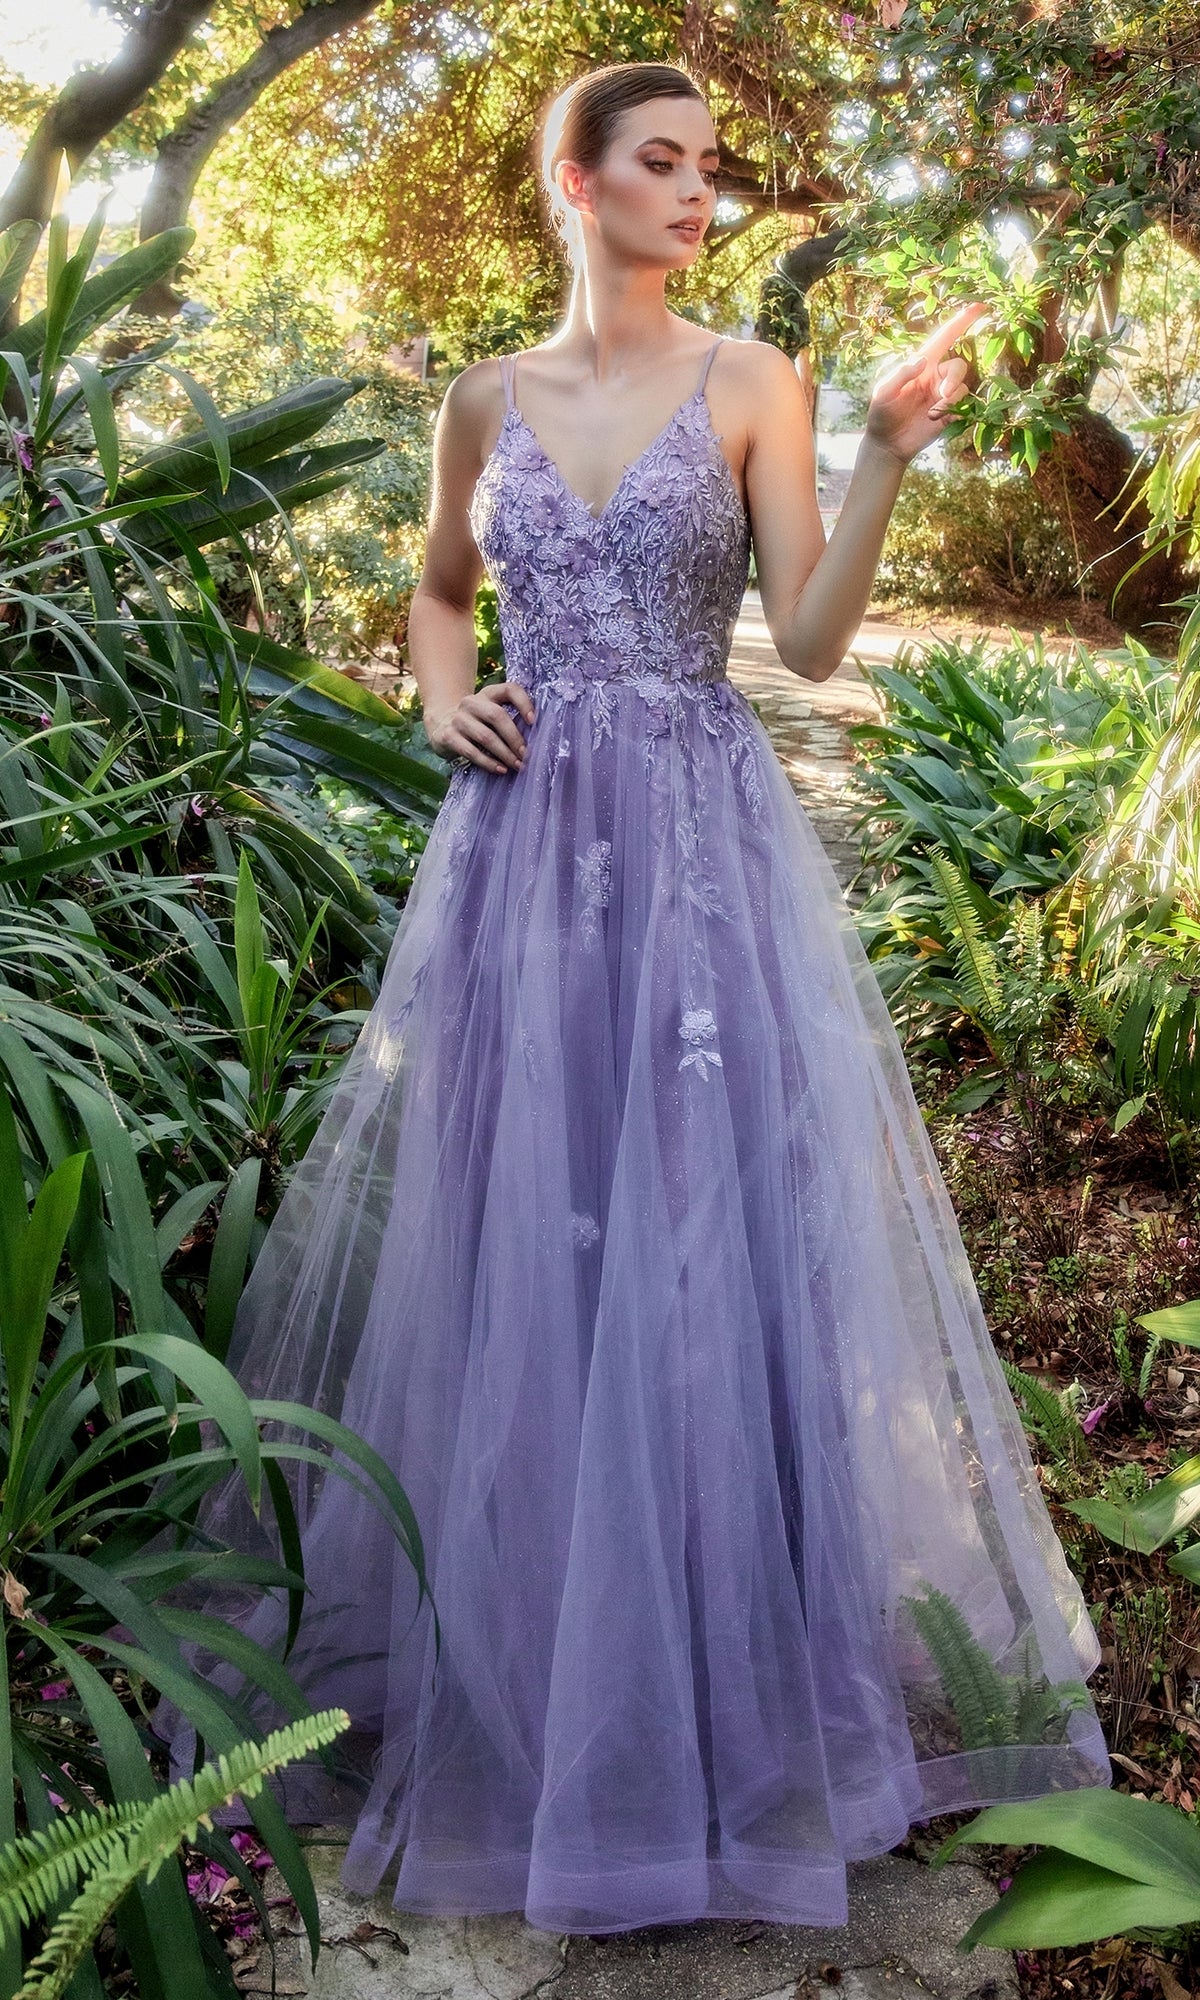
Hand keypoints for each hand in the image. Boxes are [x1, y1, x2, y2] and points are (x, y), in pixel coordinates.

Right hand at [426, 680, 536, 774]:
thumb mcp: (490, 713)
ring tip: (517, 765)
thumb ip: (508, 718)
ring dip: (504, 754)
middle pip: (497, 716)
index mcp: (487, 694)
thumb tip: (535, 740)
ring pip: (485, 736)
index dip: (523, 702)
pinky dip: (488, 763)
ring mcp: (458, 719)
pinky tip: (500, 770)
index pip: (509, 689)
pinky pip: (471, 751)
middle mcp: (471, 702)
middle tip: (526, 755)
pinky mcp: (448, 736)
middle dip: (514, 738)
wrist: (441, 725)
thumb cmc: (477, 722)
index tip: (534, 721)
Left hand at [864, 301, 986, 466]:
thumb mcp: (883, 392)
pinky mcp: (949, 413)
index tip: (979, 305)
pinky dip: (951, 411)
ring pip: (962, 387)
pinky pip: (962, 406)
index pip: (944, 337)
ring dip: (949, 399)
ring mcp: (943, 395)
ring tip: (931, 413)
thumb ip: (901, 374)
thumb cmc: (881, 414)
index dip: (961, 321)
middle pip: (959, 365)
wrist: (887, 444)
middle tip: (942, 394)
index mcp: (921, 364)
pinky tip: (934, 419)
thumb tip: (923, 361)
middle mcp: (936, 376)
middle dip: (954, 378)